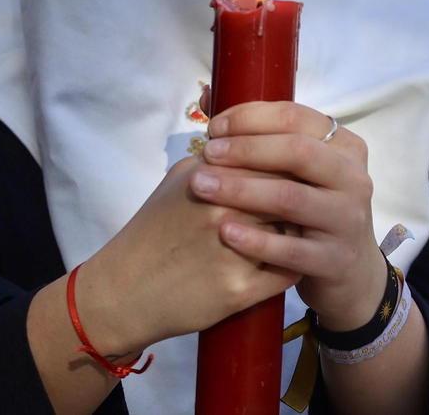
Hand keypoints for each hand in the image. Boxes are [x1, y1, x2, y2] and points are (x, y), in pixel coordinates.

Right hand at [75, 155, 299, 356]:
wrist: (125, 290)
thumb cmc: (154, 231)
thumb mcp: (178, 180)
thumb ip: (217, 157)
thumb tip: (252, 138)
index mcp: (210, 179)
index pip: (272, 159)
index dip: (289, 165)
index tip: (296, 171)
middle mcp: (223, 212)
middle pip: (288, 194)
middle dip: (299, 197)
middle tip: (303, 200)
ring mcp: (233, 253)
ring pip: (294, 233)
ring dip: (301, 230)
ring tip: (299, 229)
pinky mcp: (239, 291)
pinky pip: (287, 272)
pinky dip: (294, 264)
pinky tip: (291, 259)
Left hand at [193, 101, 385, 332]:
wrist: (347, 271)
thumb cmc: (309, 210)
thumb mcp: (298, 171)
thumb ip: (260, 135)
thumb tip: (207, 94)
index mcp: (344, 146)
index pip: (296, 117)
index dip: (251, 117)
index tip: (214, 127)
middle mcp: (353, 178)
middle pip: (297, 152)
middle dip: (245, 149)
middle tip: (206, 154)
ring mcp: (348, 220)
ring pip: (291, 197)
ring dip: (241, 190)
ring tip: (201, 187)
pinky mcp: (336, 260)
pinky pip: (292, 250)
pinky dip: (256, 240)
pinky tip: (226, 233)